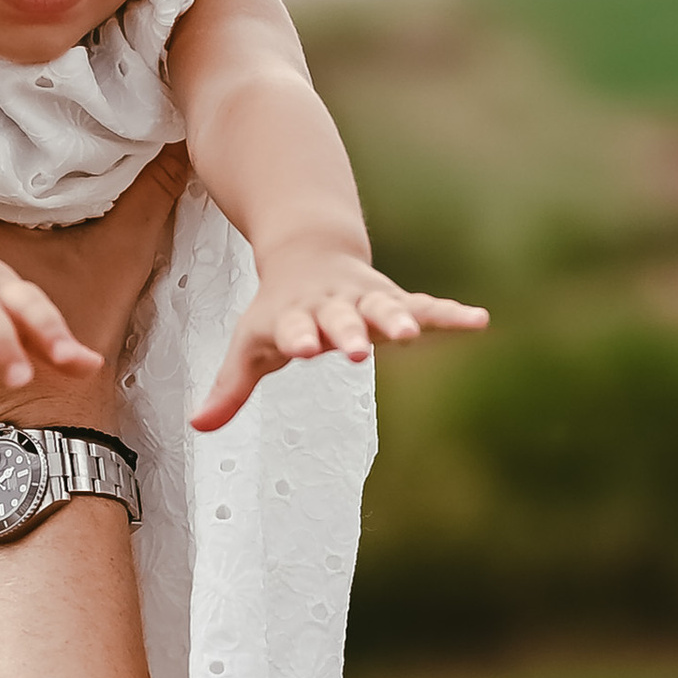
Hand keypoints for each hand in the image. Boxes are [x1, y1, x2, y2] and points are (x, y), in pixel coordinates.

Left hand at [192, 245, 488, 432]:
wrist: (308, 251)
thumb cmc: (277, 310)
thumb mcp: (250, 343)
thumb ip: (231, 387)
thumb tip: (198, 426)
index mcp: (293, 316)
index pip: (293, 328)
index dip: (297, 337)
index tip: (302, 348)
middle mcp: (331, 305)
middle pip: (341, 317)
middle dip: (348, 331)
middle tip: (357, 349)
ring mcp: (365, 299)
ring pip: (383, 306)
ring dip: (398, 318)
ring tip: (412, 334)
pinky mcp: (393, 299)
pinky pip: (425, 306)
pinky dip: (450, 314)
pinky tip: (478, 320)